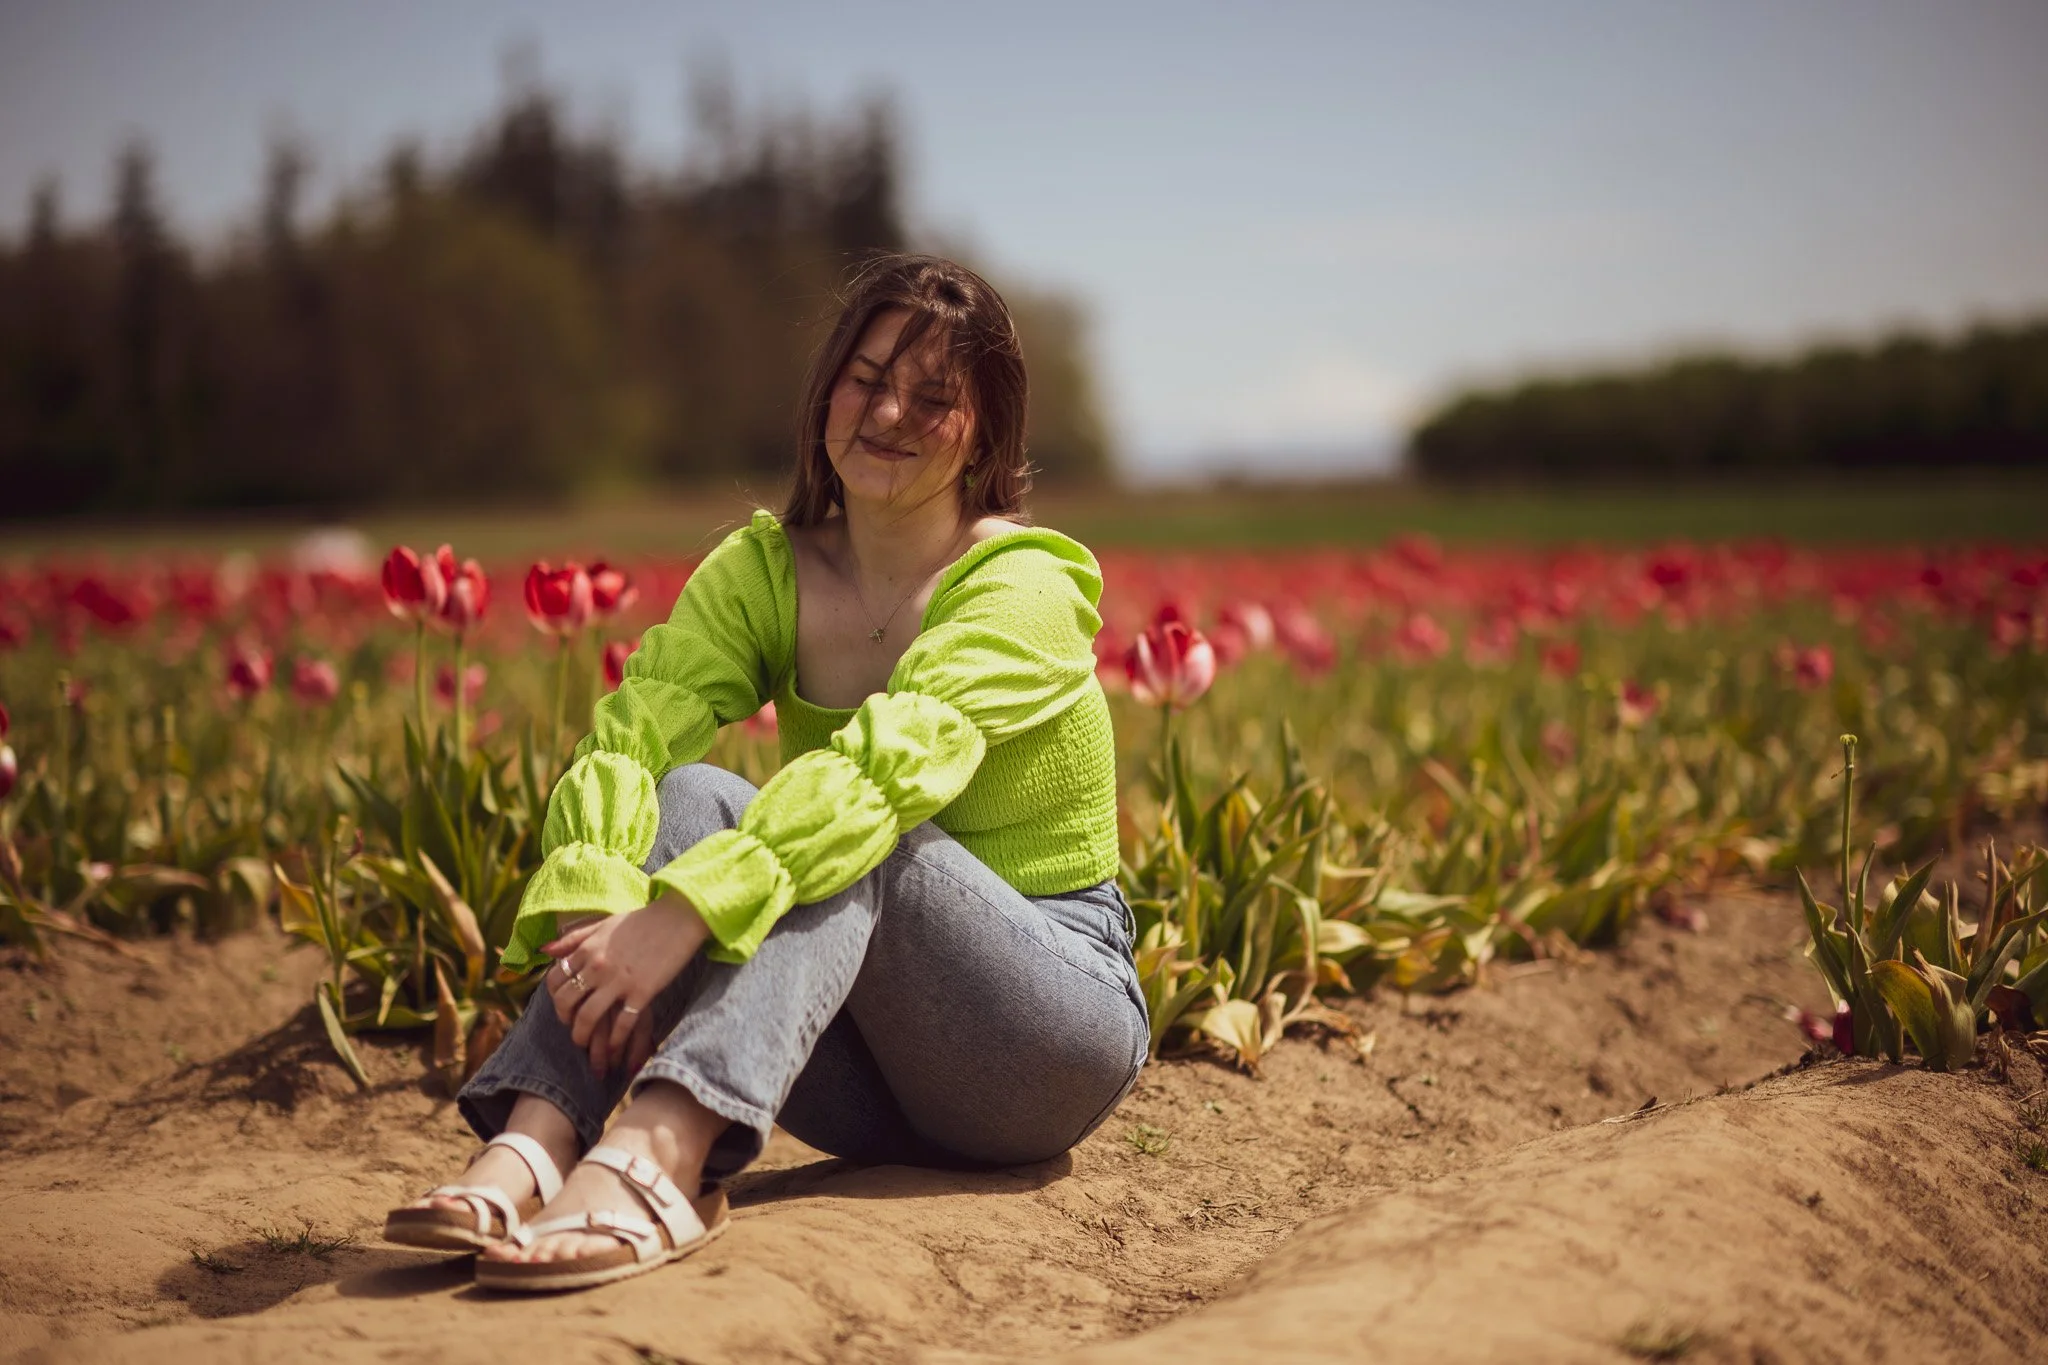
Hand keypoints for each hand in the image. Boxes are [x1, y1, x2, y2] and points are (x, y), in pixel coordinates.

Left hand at [544, 896, 707, 1075]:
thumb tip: (546, 950)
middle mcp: (598, 966)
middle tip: (572, 1027)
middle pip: (567, 1001)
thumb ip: (574, 938)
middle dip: (565, 1019)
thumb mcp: (603, 925)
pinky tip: (614, 1046)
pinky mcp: (642, 992)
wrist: (677, 919)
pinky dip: (615, 1040)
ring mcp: (619, 981)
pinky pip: (622, 1023)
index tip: (563, 1006)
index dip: (554, 997)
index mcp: (587, 949)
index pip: (556, 980)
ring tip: (585, 1043)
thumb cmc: (641, 921)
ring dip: (582, 1035)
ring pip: (588, 1017)